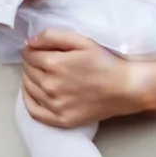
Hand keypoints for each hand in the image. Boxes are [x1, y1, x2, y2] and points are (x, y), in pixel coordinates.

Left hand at [18, 29, 146, 127]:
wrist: (128, 88)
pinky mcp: (62, 119)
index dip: (33, 49)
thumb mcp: (82, 41)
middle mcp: (51, 86)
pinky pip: (34, 112)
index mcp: (54, 64)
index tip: (41, 50)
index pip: (28, 55)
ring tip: (42, 74)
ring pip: (28, 88)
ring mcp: (55, 105)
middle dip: (32, 63)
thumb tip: (29, 42)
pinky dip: (29, 101)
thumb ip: (52, 36)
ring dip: (30, 78)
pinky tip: (33, 93)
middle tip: (45, 61)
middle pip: (27, 70)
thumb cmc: (106, 62)